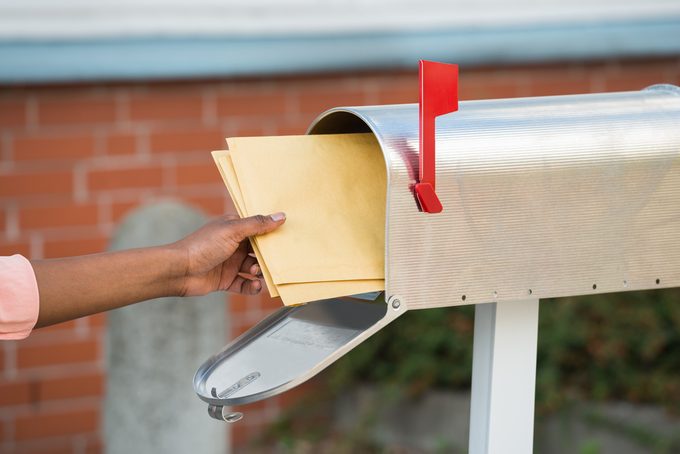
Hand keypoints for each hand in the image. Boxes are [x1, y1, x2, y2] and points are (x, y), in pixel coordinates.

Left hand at [171, 213, 285, 295]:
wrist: (179, 271)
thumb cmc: (202, 246)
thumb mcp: (233, 231)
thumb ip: (257, 225)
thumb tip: (281, 216)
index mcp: (234, 228)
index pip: (259, 229)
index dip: (272, 234)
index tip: (286, 239)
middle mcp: (234, 245)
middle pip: (259, 251)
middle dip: (268, 257)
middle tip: (275, 261)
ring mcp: (230, 263)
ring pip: (254, 268)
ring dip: (260, 271)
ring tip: (256, 272)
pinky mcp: (227, 280)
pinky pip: (245, 284)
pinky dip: (253, 287)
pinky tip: (255, 286)